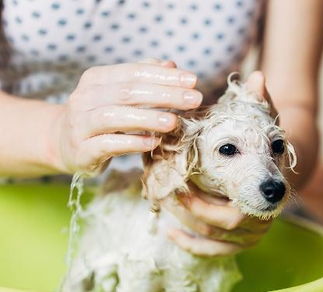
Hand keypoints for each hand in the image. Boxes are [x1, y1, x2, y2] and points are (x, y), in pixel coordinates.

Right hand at [52, 59, 202, 173]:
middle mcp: (84, 98)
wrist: (62, 142)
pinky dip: (131, 143)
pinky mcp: (81, 150)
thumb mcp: (118, 92)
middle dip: (165, 95)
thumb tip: (171, 65)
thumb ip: (143, 77)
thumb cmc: (100, 115)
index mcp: (96, 78)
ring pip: (114, 116)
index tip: (193, 80)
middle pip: (127, 92)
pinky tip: (153, 143)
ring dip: (148, 118)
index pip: (134, 72)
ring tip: (174, 122)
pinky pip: (107, 145)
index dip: (165, 76)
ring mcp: (80, 124)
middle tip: (194, 99)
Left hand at [165, 71, 275, 256]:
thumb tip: (256, 77)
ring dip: (184, 222)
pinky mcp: (238, 242)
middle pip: (219, 227)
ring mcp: (251, 234)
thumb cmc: (265, 144)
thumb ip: (261, 104)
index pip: (234, 210)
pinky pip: (211, 250)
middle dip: (188, 211)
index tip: (178, 186)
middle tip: (164, 192)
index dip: (203, 203)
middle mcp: (261, 220)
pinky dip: (189, 243)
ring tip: (162, 203)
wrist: (275, 168)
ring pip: (212, 239)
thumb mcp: (264, 124)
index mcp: (268, 195)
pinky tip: (169, 229)